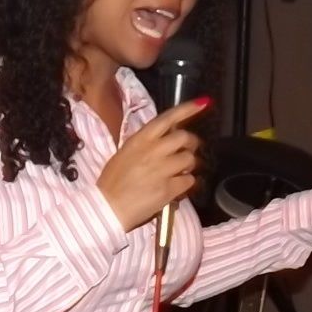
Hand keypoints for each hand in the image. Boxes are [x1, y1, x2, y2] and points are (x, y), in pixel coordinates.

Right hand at [97, 98, 207, 231]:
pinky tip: (178, 186)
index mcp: (140, 139)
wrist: (108, 208)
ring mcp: (162, 169)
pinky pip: (189, 180)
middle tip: (187, 151)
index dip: (188, 110)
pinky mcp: (169, 188)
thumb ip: (145, 144)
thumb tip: (163, 139)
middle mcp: (153, 150)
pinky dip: (187, 182)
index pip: (168, 119)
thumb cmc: (112, 181)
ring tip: (180, 171)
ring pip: (190, 159)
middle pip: (184, 137)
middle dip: (191, 143)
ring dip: (189, 164)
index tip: (203, 103)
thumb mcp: (124, 154)